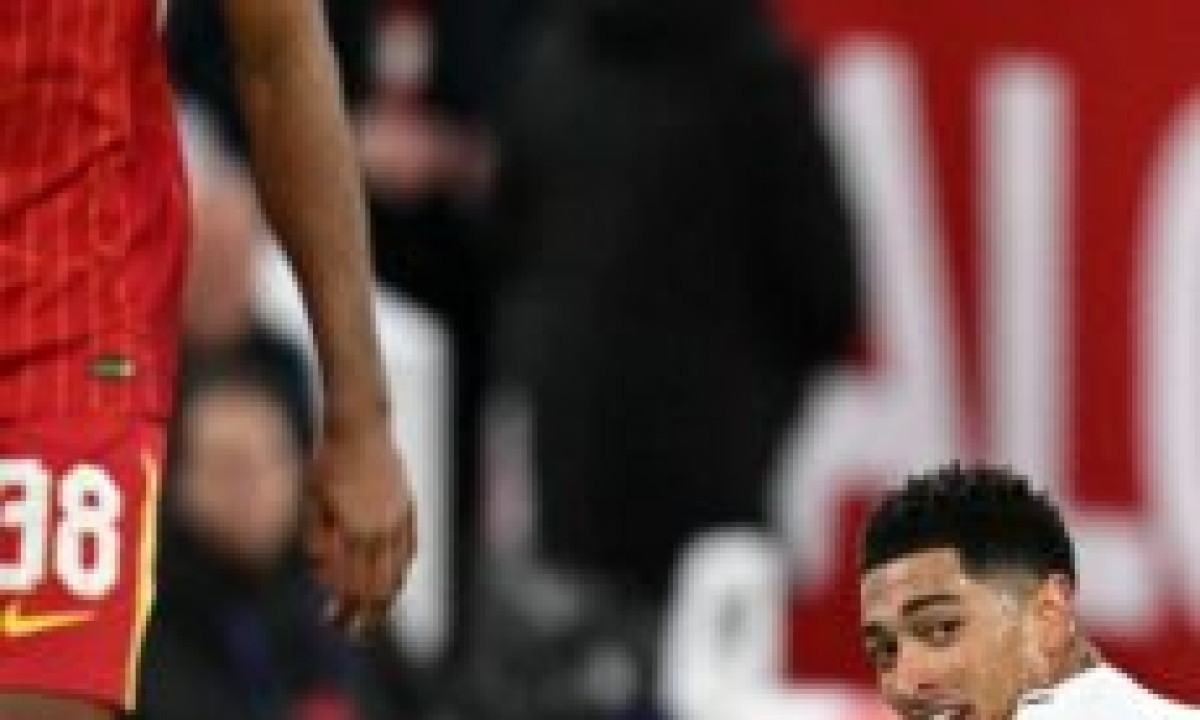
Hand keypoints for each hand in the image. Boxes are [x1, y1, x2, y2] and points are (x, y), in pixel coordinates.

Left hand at [305, 416, 415, 637]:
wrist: (359, 424)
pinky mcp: (407, 505)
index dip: (345, 609)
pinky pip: (410, 546)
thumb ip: (318, 542)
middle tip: (355, 632)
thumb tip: (323, 578)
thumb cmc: (326, 461)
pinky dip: (404, 567)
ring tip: (377, 613)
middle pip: (380, 584)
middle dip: (367, 613)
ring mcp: (399, 517)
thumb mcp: (311, 501)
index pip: (354, 585)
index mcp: (357, 530)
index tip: (333, 623)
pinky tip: (397, 577)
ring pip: (399, 568)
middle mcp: (382, 529)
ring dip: (388, 596)